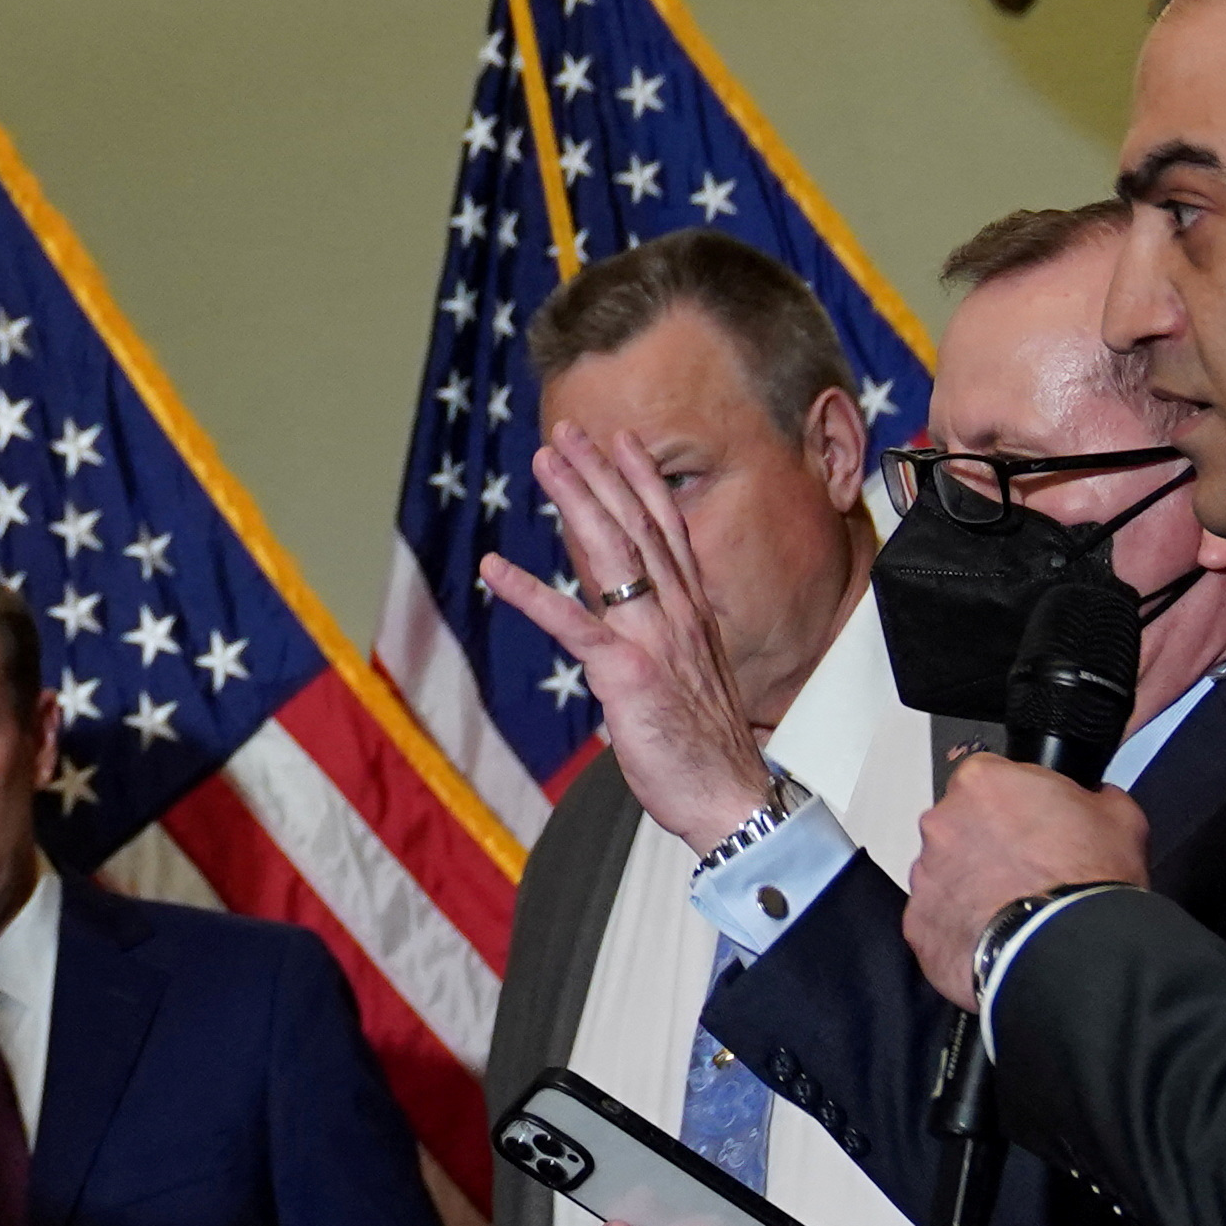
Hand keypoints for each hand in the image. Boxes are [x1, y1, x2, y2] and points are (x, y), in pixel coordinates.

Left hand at [482, 426, 781, 850]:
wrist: (730, 794)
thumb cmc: (705, 744)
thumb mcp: (691, 676)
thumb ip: (664, 639)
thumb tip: (632, 627)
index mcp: (693, 613)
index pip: (668, 531)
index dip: (643, 482)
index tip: (622, 441)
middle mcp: (676, 614)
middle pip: (636, 527)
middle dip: (600, 474)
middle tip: (568, 431)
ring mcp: (653, 639)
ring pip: (611, 555)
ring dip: (574, 503)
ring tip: (543, 462)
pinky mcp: (627, 673)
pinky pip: (572, 625)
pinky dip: (530, 592)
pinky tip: (494, 567)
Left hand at [900, 759, 1151, 1009]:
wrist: (1071, 949)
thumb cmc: (1090, 880)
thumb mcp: (1120, 817)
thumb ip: (1095, 795)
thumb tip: (1095, 796)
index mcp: (983, 782)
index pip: (990, 780)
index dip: (1016, 806)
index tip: (1034, 828)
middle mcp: (941, 821)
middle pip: (961, 826)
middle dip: (988, 845)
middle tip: (1027, 872)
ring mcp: (924, 874)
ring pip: (946, 874)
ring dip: (972, 887)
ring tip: (1014, 910)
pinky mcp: (918, 923)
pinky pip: (938, 920)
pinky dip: (961, 928)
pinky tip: (996, 938)